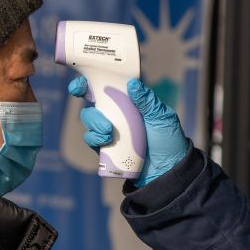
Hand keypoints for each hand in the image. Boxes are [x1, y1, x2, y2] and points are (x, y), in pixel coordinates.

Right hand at [70, 76, 189, 186]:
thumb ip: (148, 101)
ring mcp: (109, 130)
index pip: (106, 85)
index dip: (90, 81)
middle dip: (84, 97)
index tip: (82, 82)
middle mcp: (116, 113)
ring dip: (94, 122)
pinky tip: (104, 141)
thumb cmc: (167, 139)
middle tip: (92, 101)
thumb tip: (133, 84)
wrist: (167, 169)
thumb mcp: (162, 117)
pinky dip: (94, 138)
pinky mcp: (105, 147)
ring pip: (89, 119)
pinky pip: (91, 139)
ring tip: (108, 131)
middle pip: (92, 99)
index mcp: (128, 100)